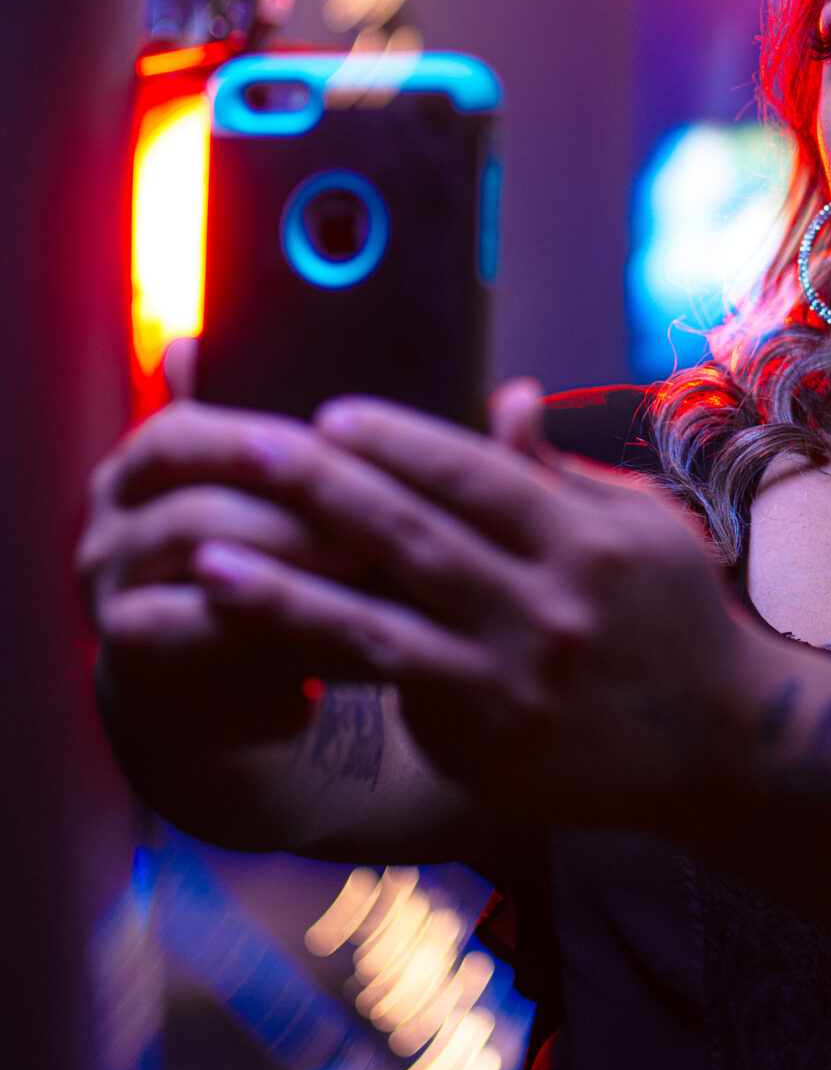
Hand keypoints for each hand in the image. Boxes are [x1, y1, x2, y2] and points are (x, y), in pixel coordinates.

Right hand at [78, 389, 365, 747]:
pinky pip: (207, 640)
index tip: (342, 442)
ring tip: (380, 572)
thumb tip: (478, 393)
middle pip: (196, 504)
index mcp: (155, 455)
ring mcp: (115, 588)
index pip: (186, 429)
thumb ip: (338, 443)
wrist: (226, 676)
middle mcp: (117, 516)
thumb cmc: (279, 559)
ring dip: (301, 570)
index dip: (261, 438)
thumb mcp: (298, 494)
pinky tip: (355, 635)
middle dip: (297, 512)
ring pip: (208, 568)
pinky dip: (286, 633)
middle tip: (381, 519)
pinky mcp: (134, 657)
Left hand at [182, 390, 769, 829]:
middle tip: (250, 450)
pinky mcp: (484, 739)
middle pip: (416, 536)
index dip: (400, 443)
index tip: (332, 415)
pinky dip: (323, 653)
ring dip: (285, 588)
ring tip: (209, 558)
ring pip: (380, 622)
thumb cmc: (673, 618)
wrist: (721, 747)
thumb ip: (557, 473)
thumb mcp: (638, 528)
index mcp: (587, 539)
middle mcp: (548, 607)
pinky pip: (391, 685)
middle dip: (324, 489)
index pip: (475, 475)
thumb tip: (505, 399)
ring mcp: (511, 681)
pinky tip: (263, 632)